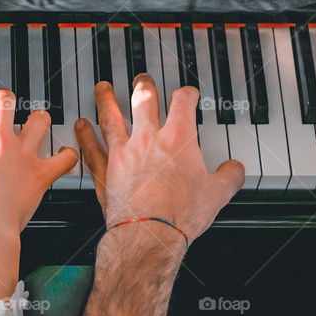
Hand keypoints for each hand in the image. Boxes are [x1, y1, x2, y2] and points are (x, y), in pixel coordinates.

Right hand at [0, 90, 77, 296]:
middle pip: (5, 99)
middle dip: (3, 101)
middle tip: (2, 109)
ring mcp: (22, 154)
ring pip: (40, 120)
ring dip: (38, 121)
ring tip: (35, 125)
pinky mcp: (41, 173)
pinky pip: (65, 157)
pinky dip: (66, 155)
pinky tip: (63, 155)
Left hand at [75, 76, 243, 258]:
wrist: (150, 235)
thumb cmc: (180, 215)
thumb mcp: (217, 194)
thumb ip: (229, 176)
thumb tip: (235, 170)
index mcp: (178, 139)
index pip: (182, 102)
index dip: (186, 93)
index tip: (187, 94)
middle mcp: (148, 140)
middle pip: (143, 100)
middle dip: (144, 86)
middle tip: (142, 79)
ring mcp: (123, 153)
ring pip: (111, 117)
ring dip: (105, 100)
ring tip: (102, 89)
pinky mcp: (105, 171)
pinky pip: (92, 147)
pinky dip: (85, 135)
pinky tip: (80, 126)